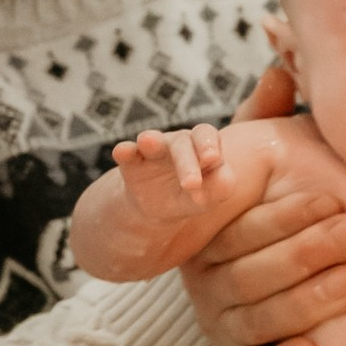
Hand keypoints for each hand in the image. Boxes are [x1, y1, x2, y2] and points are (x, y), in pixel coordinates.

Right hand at [104, 123, 239, 272]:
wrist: (160, 208)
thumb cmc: (193, 196)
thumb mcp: (211, 196)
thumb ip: (222, 186)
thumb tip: (223, 177)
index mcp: (202, 146)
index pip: (208, 137)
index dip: (209, 145)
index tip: (212, 160)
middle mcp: (179, 142)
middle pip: (183, 142)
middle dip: (187, 161)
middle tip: (191, 184)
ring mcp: (153, 149)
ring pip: (154, 141)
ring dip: (151, 141)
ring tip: (148, 143)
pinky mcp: (132, 160)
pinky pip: (127, 152)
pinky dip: (124, 151)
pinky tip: (121, 151)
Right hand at [179, 60, 345, 345]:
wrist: (260, 267)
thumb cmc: (273, 199)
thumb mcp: (266, 155)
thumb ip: (270, 116)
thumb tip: (281, 63)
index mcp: (211, 231)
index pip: (241, 227)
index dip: (287, 215)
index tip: (335, 198)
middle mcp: (209, 279)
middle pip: (249, 276)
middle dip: (306, 253)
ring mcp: (225, 322)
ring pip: (257, 322)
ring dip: (306, 303)